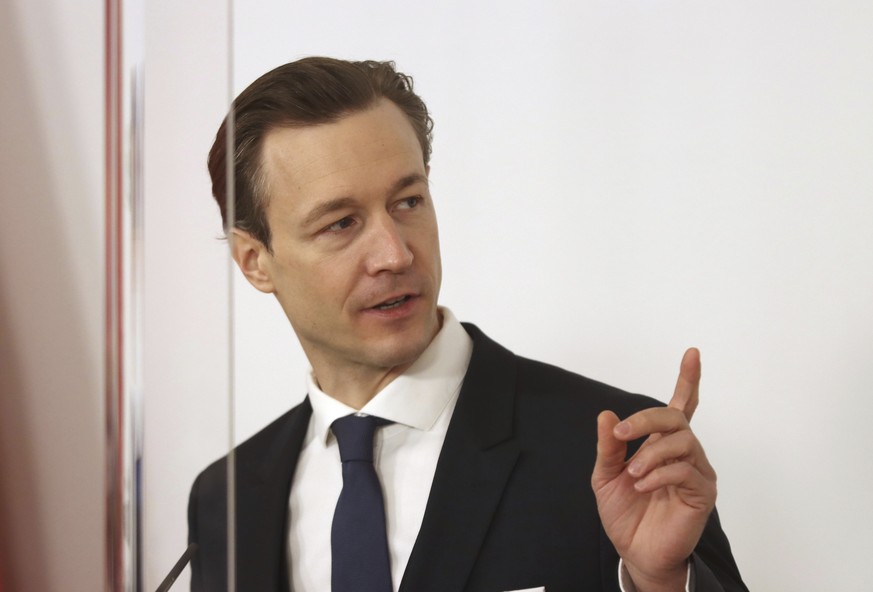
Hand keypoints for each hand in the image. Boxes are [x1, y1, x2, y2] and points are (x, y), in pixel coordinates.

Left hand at [591, 348, 716, 591]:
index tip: (692, 353)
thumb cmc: (625, 513)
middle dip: (646, 419)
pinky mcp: (702, 493)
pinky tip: (643, 487)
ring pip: (682, 441)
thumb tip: (605, 415)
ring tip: (633, 475)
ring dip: (651, 453)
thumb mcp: (605, 475)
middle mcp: (684, 452)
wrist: (635, 551)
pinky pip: (685, 471)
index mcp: (662, 443)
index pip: (681, 405)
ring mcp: (697, 471)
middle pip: (676, 417)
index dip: (688, 380)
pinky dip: (659, 475)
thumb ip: (608, 446)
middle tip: (621, 434)